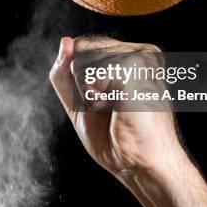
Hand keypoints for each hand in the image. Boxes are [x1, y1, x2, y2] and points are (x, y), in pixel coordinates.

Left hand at [50, 36, 184, 181]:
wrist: (139, 165)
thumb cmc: (114, 138)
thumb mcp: (78, 102)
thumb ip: (65, 72)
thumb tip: (65, 42)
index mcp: (131, 54)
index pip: (83, 45)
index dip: (79, 77)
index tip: (103, 100)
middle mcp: (140, 50)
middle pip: (82, 48)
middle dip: (82, 82)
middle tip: (110, 106)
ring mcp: (141, 56)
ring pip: (83, 59)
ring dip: (88, 91)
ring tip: (114, 108)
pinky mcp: (137, 67)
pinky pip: (91, 72)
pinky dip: (93, 95)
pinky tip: (114, 106)